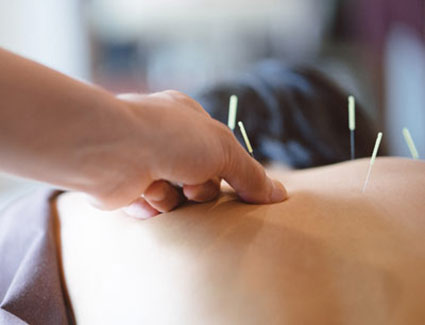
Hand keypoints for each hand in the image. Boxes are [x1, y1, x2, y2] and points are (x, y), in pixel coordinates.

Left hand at [89, 90, 286, 216]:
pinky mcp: (127, 187)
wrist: (113, 150)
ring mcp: (145, 162)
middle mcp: (165, 139)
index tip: (240, 191)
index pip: (219, 152)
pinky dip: (152, 205)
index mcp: (187, 119)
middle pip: (200, 179)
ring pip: (177, 198)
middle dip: (200, 189)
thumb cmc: (170, 137)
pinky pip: (153, 208)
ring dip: (175, 198)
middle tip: (192, 185)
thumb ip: (250, 175)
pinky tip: (143, 192)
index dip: (229, 172)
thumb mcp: (224, 150)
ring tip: (161, 186)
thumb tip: (279, 195)